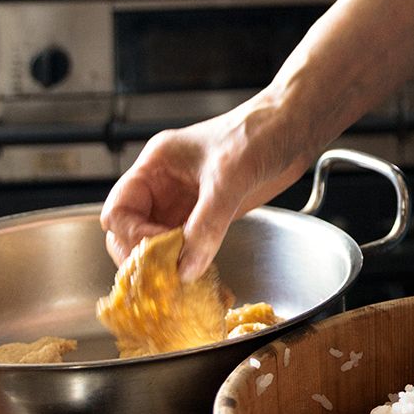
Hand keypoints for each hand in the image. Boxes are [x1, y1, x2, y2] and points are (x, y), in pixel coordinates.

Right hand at [101, 97, 306, 281]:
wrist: (294, 128)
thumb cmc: (259, 133)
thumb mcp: (229, 177)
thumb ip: (207, 224)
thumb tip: (185, 268)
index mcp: (156, 165)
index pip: (119, 209)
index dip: (131, 237)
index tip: (156, 255)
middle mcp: (163, 185)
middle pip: (130, 232)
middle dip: (143, 257)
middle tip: (164, 278)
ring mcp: (184, 202)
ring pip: (156, 244)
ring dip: (164, 265)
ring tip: (180, 285)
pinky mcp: (206, 215)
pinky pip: (184, 246)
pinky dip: (186, 264)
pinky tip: (197, 278)